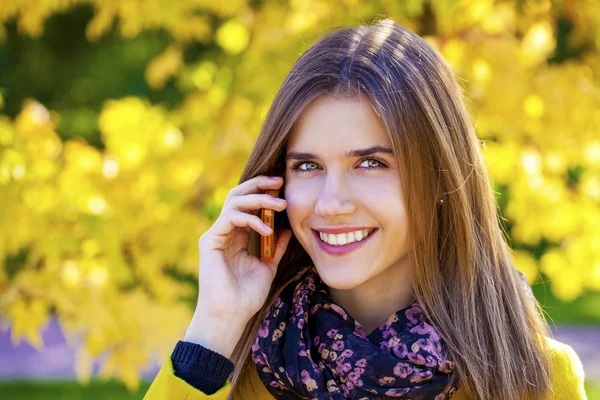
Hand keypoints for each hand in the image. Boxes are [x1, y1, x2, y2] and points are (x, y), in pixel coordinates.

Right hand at [196, 175, 291, 322]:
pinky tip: (267, 228)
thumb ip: (275, 246)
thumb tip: (288, 229)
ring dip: (259, 199)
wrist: (230, 316)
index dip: (264, 192)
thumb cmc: (247, 296)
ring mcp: (216, 234)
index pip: (248, 204)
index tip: (284, 187)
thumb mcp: (268, 265)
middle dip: (260, 185)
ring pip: (234, 201)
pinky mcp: (210, 240)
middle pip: (238, 195)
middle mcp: (224, 231)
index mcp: (236, 235)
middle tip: (280, 182)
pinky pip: (230, 217)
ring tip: (280, 204)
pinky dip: (251, 219)